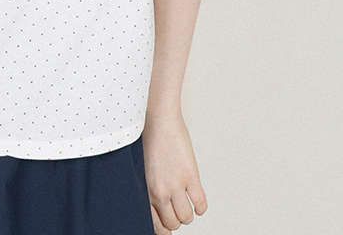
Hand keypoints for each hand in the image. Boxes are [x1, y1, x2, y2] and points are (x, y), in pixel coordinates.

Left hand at [141, 109, 207, 232]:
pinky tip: (196, 199)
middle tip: (176, 208)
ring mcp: (176, 184)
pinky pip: (200, 204)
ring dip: (187, 213)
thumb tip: (157, 204)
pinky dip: (200, 206)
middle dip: (175, 219)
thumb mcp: (142, 167)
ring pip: (186, 217)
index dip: (162, 227)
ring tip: (185, 201)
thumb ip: (149, 187)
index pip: (155, 224)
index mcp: (145, 189)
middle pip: (172, 223)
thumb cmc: (149, 138)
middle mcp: (160, 190)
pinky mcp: (190, 176)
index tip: (166, 224)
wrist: (158, 118)